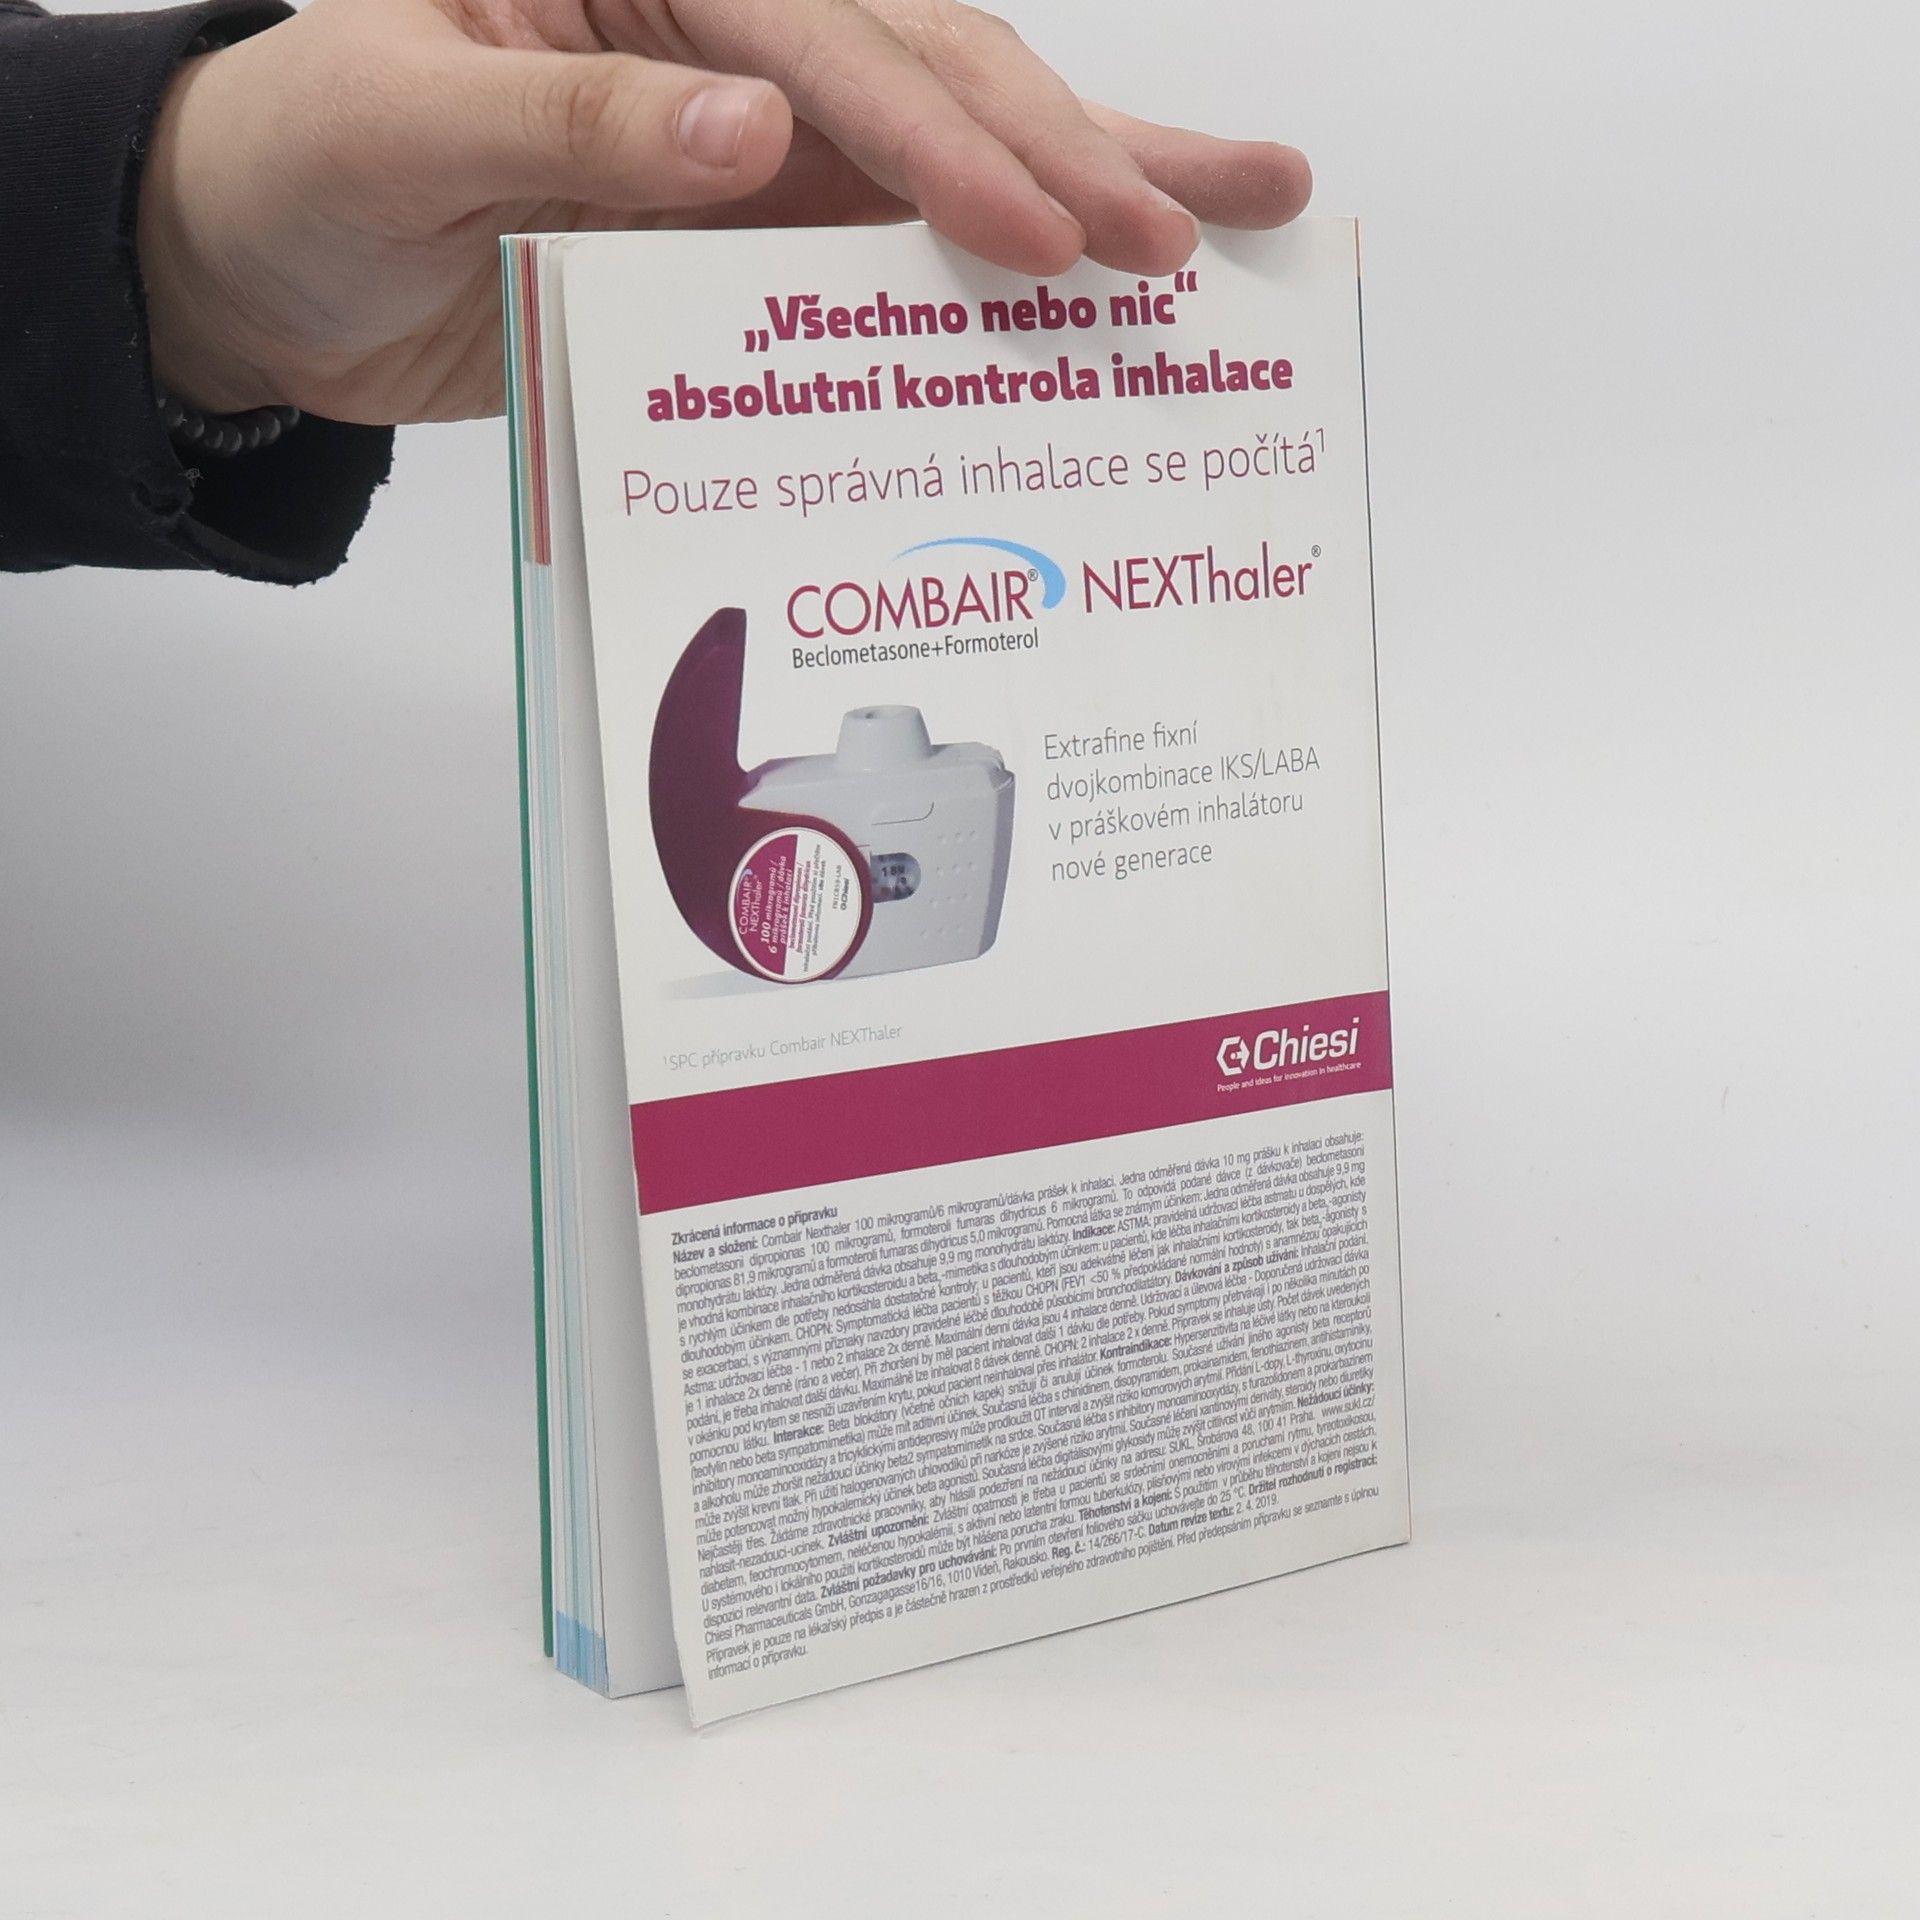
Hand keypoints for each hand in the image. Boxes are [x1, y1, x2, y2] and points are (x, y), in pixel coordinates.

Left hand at [138, 0, 1310, 425]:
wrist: (264, 271)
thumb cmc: (293, 163)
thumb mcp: (391, 120)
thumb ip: (569, 116)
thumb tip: (750, 134)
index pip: (827, 41)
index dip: (942, 141)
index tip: (1043, 238)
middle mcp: (724, 38)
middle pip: (934, 69)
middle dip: (1079, 148)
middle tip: (1213, 216)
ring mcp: (752, 141)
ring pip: (949, 153)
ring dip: (1093, 184)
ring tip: (1233, 218)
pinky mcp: (753, 235)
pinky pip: (891, 253)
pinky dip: (996, 277)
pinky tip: (1096, 288)